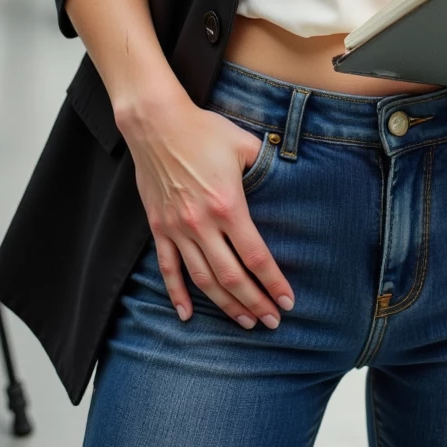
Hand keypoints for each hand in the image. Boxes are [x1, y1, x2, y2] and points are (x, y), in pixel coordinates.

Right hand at [121, 89, 294, 329]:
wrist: (156, 123)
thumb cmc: (202, 130)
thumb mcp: (244, 143)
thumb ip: (267, 164)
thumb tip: (289, 173)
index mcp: (228, 205)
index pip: (256, 255)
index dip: (274, 282)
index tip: (288, 301)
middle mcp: (202, 223)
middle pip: (232, 276)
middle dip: (255, 303)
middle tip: (272, 322)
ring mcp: (178, 229)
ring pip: (203, 279)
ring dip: (225, 305)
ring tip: (244, 322)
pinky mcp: (159, 228)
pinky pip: (168, 269)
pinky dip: (177, 294)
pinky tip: (188, 315)